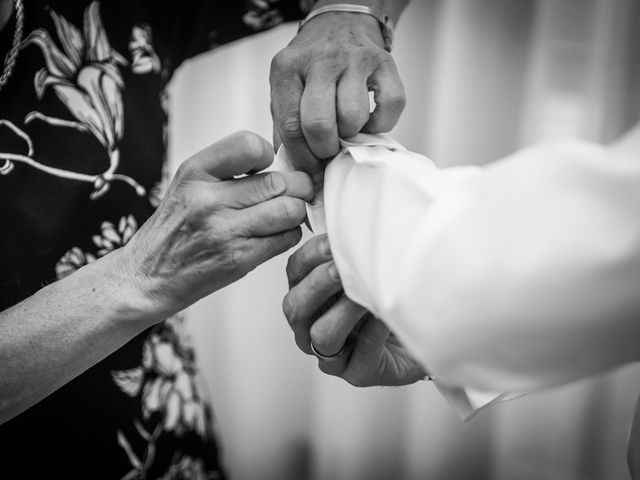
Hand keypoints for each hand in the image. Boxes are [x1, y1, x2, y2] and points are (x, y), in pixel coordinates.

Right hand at [116, 131, 312, 319]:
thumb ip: (229, 171)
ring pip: (290, 210)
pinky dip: (289, 235)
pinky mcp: (239, 259)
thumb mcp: (188, 186)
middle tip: (297, 193)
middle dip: (297, 186)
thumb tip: (281, 163)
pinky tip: (275, 236)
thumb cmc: (174, 231)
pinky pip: (286, 239)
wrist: (146, 277)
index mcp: (195, 173)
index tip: (267, 167)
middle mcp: (207, 199)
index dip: (268, 155)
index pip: (250, 145)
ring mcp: (224, 231)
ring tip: (286, 215)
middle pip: (279, 182)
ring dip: (296, 212)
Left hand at [270, 8, 405, 186]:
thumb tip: (296, 169)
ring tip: (346, 129)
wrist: (338, 24)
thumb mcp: (286, 88)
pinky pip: (389, 107)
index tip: (310, 170)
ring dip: (351, 134)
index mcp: (288, 68)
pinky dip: (380, 123)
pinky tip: (368, 120)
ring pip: (353, 117)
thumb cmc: (310, 67)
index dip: (302, 157)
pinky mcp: (384, 63)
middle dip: (324, 149)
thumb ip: (285, 126)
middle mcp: (321, 60)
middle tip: (328, 150)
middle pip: (319, 123)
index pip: (292, 125)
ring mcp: (355, 59)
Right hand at [283, 234, 426, 385]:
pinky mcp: (358, 373)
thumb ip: (354, 246)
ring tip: (364, 295)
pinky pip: (359, 357)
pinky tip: (385, 316)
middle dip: (317, 284)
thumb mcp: (370, 266)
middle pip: (295, 307)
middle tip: (339, 267)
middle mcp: (311, 326)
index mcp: (309, 295)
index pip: (295, 273)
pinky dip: (372, 334)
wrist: (424, 333)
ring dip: (342, 311)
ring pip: (320, 335)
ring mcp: (332, 354)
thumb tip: (350, 209)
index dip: (309, 257)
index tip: (332, 240)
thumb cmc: (391, 295)